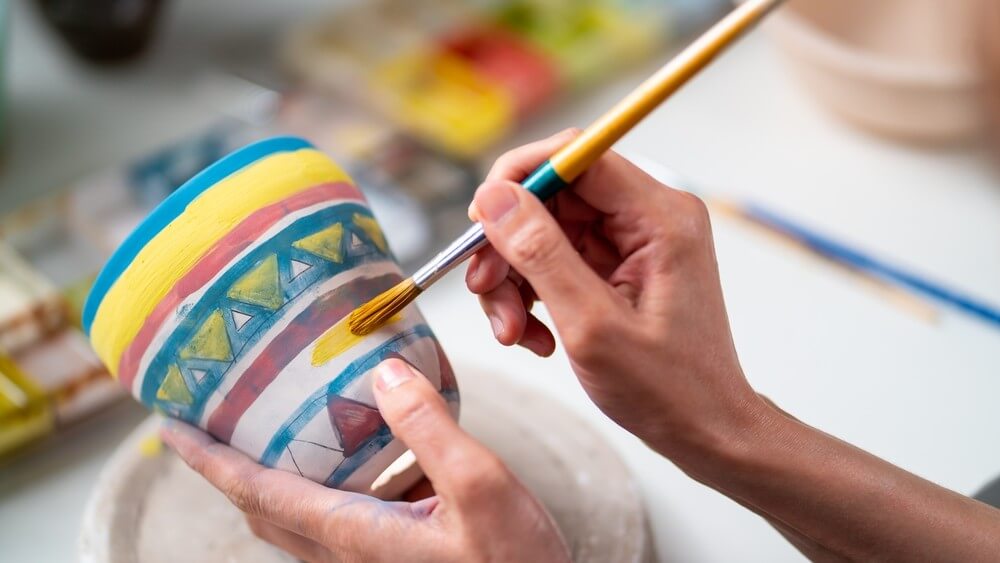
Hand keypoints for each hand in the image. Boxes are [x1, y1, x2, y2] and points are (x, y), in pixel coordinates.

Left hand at [161, 359, 568, 562]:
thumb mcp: (480, 486)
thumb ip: (429, 427)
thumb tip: (383, 371)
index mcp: (354, 533)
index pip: (256, 490)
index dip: (207, 458)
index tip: (170, 426)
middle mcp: (348, 551)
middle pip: (262, 507)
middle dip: (225, 467)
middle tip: (207, 423)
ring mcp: (369, 557)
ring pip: (295, 516)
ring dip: (265, 476)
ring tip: (265, 428)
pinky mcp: (395, 554)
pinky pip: (335, 516)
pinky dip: (318, 481)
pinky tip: (356, 448)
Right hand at [467, 130, 769, 458]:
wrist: (703, 430)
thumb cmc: (668, 389)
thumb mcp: (592, 323)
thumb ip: (541, 253)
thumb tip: (493, 198)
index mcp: (660, 217)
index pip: (576, 155)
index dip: (518, 176)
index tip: (478, 217)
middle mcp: (648, 217)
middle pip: (552, 196)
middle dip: (508, 244)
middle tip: (485, 289)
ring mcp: (631, 242)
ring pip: (544, 231)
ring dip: (514, 278)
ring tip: (512, 331)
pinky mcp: (616, 266)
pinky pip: (554, 260)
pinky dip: (532, 294)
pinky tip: (534, 336)